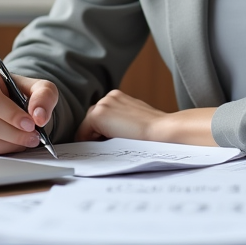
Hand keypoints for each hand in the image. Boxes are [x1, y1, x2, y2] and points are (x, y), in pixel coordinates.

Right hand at [0, 65, 57, 154]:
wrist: (13, 102)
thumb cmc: (23, 92)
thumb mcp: (41, 88)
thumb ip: (44, 97)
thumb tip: (39, 116)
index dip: (11, 114)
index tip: (30, 124)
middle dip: (13, 133)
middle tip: (33, 136)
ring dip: (9, 144)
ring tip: (26, 139)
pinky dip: (2, 149)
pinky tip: (13, 142)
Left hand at [76, 90, 218, 145]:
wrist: (162, 131)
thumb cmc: (154, 132)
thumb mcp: (136, 120)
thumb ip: (122, 121)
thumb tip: (110, 134)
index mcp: (118, 97)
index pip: (102, 116)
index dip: (102, 132)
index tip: (109, 143)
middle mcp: (109, 97)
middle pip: (92, 120)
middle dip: (97, 134)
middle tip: (110, 146)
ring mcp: (103, 105)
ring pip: (87, 126)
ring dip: (94, 138)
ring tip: (111, 146)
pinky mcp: (98, 115)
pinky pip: (83, 132)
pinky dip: (89, 142)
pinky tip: (106, 147)